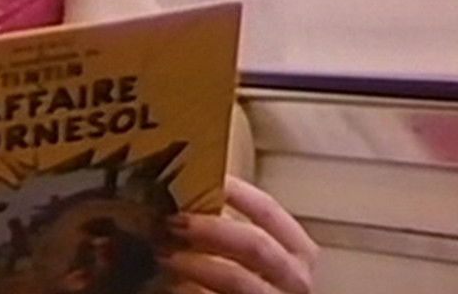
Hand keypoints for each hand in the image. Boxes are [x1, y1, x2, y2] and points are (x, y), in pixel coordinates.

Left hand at [163, 177, 318, 293]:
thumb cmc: (239, 279)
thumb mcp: (244, 253)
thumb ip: (226, 230)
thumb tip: (184, 198)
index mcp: (297, 251)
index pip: (267, 209)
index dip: (232, 191)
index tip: (194, 178)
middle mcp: (295, 278)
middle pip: (255, 243)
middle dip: (211, 229)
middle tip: (172, 221)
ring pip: (237, 279)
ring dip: (196, 263)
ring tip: (164, 255)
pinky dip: (193, 291)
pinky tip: (174, 284)